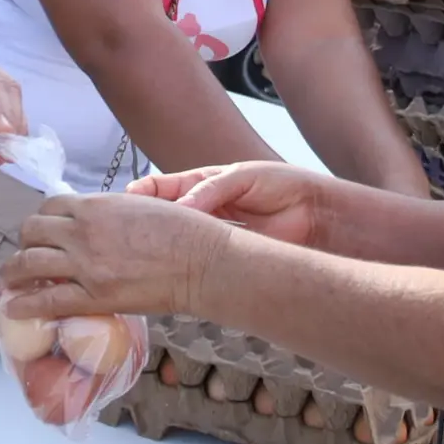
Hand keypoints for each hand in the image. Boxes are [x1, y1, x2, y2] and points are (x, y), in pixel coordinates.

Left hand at [0, 192, 229, 321]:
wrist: (202, 262)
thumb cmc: (183, 231)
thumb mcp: (141, 205)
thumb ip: (111, 212)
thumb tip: (97, 221)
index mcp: (96, 206)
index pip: (50, 206)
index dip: (41, 221)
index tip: (41, 233)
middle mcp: (83, 231)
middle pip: (33, 232)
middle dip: (24, 244)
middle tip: (25, 258)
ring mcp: (86, 264)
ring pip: (30, 264)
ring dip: (14, 273)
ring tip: (9, 283)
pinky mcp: (94, 296)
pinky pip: (47, 301)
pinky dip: (24, 305)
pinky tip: (13, 309)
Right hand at [134, 162, 329, 248]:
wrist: (315, 212)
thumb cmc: (281, 184)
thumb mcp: (242, 176)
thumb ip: (211, 190)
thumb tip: (182, 206)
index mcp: (201, 183)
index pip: (161, 188)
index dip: (142, 195)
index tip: (128, 204)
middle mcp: (202, 209)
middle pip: (164, 217)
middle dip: (145, 224)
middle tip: (130, 233)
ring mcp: (212, 234)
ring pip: (179, 240)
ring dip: (164, 246)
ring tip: (147, 252)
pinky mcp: (226, 255)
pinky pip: (201, 259)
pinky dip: (188, 263)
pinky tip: (177, 267)